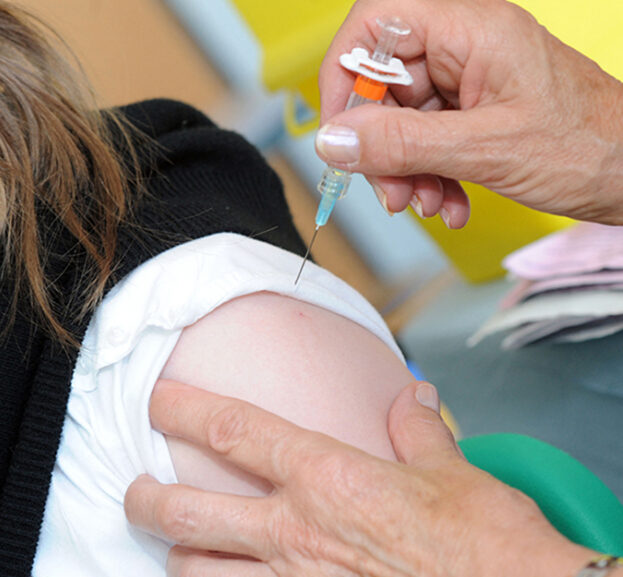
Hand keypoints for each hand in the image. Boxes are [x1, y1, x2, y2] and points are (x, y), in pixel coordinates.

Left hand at [125, 380, 592, 576]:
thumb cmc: (485, 541)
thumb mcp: (451, 469)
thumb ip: (416, 430)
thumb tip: (411, 398)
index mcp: (325, 477)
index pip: (231, 431)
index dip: (183, 410)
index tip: (158, 401)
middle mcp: (296, 533)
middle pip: (187, 516)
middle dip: (146, 502)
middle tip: (137, 492)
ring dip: (177, 565)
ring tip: (175, 553)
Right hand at [316, 0, 622, 227]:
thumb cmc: (593, 147)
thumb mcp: (485, 149)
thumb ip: (401, 143)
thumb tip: (334, 141)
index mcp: (472, 29)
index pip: (376, 23)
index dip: (346, 73)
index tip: (341, 129)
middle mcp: (468, 46)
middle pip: (385, 81)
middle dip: (379, 142)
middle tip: (390, 188)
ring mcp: (473, 79)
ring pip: (403, 117)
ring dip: (405, 168)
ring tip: (427, 202)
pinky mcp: (478, 110)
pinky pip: (428, 138)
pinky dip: (429, 174)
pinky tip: (450, 202)